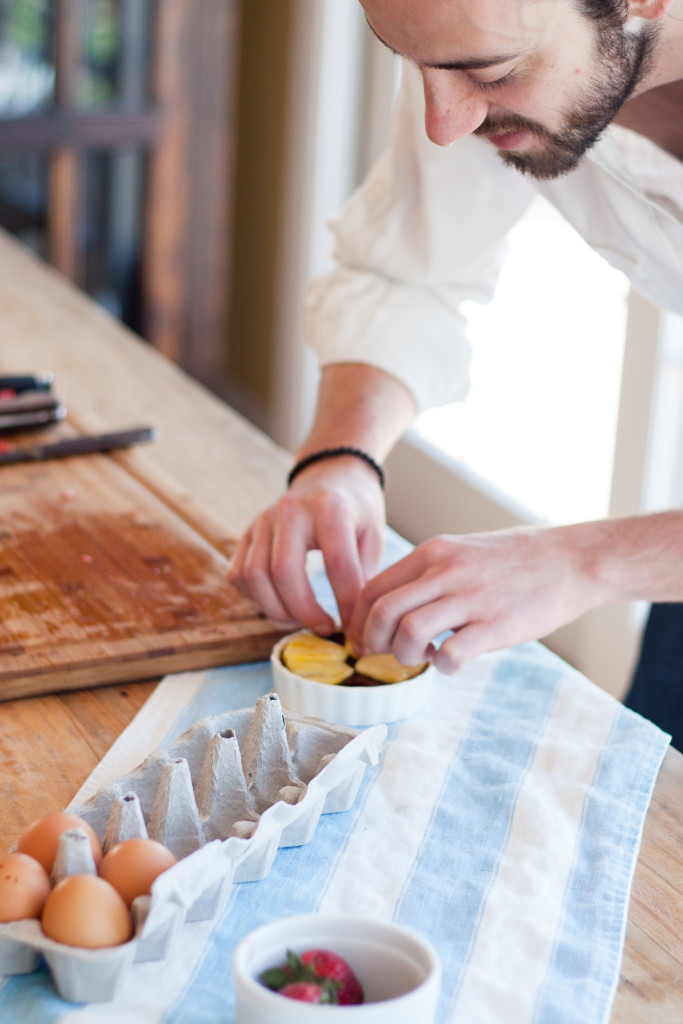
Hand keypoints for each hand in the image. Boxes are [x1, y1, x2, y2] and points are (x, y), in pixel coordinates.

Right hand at [228, 458, 385, 632]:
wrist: (330, 474)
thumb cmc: (356, 509)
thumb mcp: (373, 534)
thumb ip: (366, 575)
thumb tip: (356, 622)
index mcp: (329, 507)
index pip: (337, 565)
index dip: (347, 604)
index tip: (356, 631)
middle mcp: (290, 510)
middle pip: (284, 572)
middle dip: (305, 611)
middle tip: (326, 629)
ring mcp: (263, 520)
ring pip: (254, 576)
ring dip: (278, 609)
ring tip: (303, 619)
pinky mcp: (247, 532)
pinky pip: (239, 574)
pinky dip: (257, 598)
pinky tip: (282, 603)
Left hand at [349, 525, 609, 672]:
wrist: (573, 559)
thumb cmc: (516, 560)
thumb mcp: (463, 551)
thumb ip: (428, 574)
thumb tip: (392, 606)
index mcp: (433, 552)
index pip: (373, 588)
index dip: (359, 620)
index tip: (363, 639)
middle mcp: (446, 571)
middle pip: (382, 612)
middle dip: (373, 641)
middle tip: (385, 654)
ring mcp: (472, 598)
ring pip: (409, 632)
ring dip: (407, 655)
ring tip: (426, 655)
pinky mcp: (498, 625)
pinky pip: (452, 656)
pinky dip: (444, 666)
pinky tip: (454, 661)